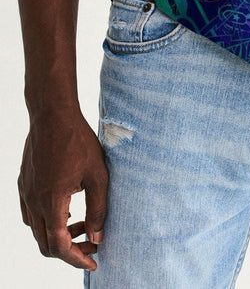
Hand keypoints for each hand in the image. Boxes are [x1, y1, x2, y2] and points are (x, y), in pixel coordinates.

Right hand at [18, 109, 108, 270]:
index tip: (94, 261)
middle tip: (92, 243)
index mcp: (52, 202)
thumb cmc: (78, 142)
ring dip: (58, 234)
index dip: (76, 259)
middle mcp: (33, 201)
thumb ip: (98, 207)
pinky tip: (68, 208)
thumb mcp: (98, 175)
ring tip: (83, 224)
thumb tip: (98, 236)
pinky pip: (32, 213)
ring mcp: (25, 192)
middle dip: (70, 250)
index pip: (59, 246)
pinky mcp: (24, 183)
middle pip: (45, 243)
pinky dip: (49, 220)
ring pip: (37, 229)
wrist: (53, 115)